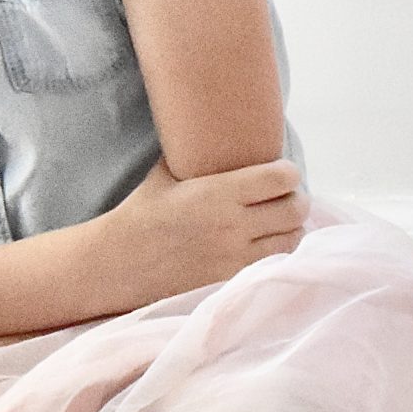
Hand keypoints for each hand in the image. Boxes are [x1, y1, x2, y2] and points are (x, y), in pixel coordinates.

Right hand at [92, 158, 308, 311]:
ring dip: (289, 230)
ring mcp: (232, 257)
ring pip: (291, 241)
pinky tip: (264, 248)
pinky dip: (274, 255)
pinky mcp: (228, 281)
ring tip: (278, 226)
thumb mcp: (165, 174)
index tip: (281, 174)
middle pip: (295, 209)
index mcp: (219, 193)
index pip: (283, 177)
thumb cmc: (140, 215)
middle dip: (295, 202)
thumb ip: (195, 155)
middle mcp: (232, 226)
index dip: (288, 173)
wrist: (116, 264)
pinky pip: (271, 266)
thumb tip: (215, 130)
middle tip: (285, 200)